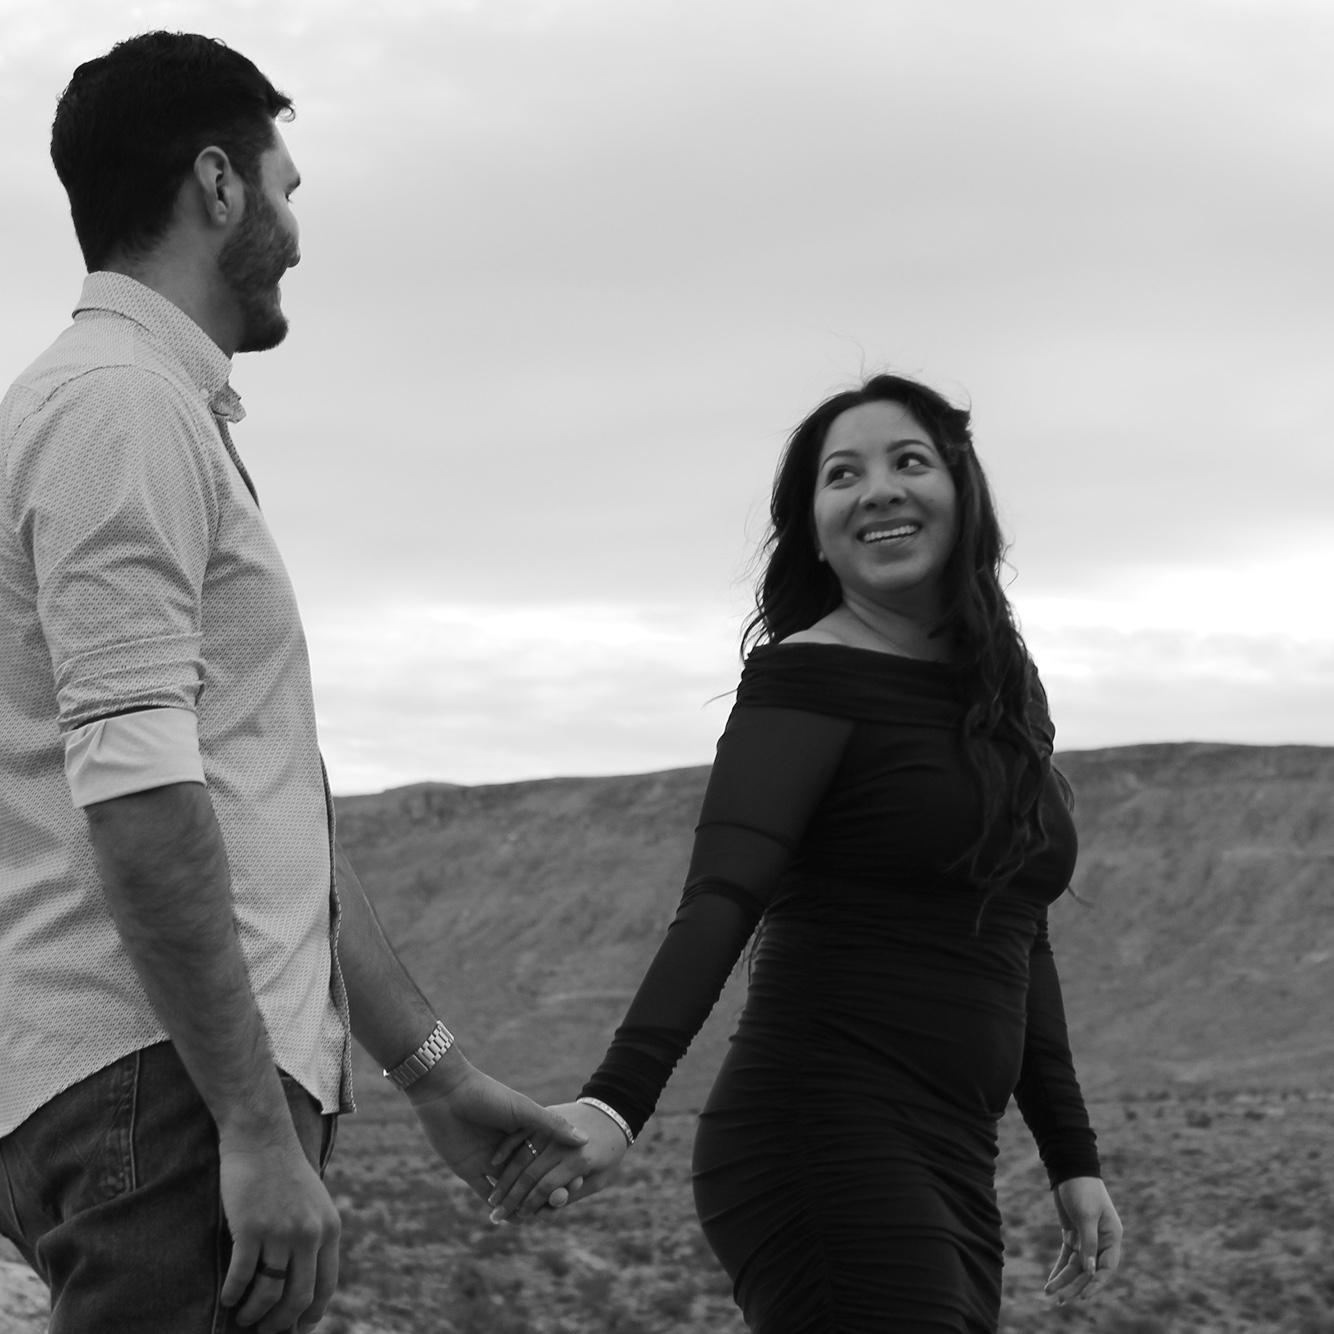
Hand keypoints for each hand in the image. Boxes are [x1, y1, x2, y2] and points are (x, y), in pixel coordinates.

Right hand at [217, 1138, 340, 1332]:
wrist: (262, 1138)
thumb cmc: (284, 1172)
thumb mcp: (314, 1203)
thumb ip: (313, 1237)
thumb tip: (302, 1279)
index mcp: (329, 1229)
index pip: (326, 1286)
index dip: (312, 1314)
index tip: (299, 1330)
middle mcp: (310, 1233)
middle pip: (298, 1296)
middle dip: (280, 1322)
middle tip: (265, 1332)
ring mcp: (281, 1231)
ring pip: (269, 1292)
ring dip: (253, 1313)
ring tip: (242, 1318)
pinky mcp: (251, 1228)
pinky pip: (242, 1276)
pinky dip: (233, 1293)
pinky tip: (227, 1298)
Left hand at [407, 1057, 588, 1202]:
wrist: (447, 1093)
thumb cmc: (488, 1095)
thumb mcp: (524, 1110)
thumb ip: (552, 1126)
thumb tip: (584, 1140)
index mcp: (522, 1130)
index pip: (544, 1155)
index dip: (560, 1169)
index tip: (579, 1183)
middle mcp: (507, 1147)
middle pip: (528, 1174)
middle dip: (542, 1190)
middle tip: (560, 1206)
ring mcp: (488, 1160)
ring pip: (509, 1187)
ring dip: (521, 1203)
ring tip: (539, 1218)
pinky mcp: (469, 1170)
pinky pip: (487, 1193)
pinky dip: (500, 1207)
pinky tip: (514, 1220)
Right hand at [486, 1100, 629, 1222]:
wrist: (612, 1111)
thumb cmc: (610, 1152)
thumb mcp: (600, 1179)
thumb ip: (573, 1194)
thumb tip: (548, 1209)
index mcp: (579, 1159)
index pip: (547, 1186)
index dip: (531, 1204)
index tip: (520, 1218)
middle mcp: (562, 1143)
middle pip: (530, 1174)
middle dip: (512, 1198)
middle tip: (497, 1215)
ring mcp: (552, 1126)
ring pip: (522, 1156)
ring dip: (505, 1179)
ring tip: (493, 1198)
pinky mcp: (544, 1113)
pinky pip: (521, 1133)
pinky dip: (507, 1148)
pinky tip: (494, 1164)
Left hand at [1044, 1176, 1122, 1304]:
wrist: (1069, 1168)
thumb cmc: (1082, 1189)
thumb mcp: (1086, 1216)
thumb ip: (1088, 1243)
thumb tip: (1090, 1271)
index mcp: (1112, 1237)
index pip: (1106, 1267)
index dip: (1096, 1284)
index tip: (1083, 1296)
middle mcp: (1102, 1241)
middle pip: (1089, 1271)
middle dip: (1075, 1286)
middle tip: (1061, 1301)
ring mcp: (1087, 1239)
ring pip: (1076, 1266)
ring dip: (1064, 1280)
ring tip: (1049, 1294)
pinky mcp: (1073, 1235)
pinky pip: (1067, 1257)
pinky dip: (1059, 1269)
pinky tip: (1051, 1282)